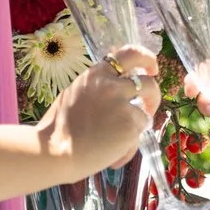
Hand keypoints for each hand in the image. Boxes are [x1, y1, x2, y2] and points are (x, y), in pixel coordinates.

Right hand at [45, 45, 159, 172]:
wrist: (55, 151)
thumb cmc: (59, 128)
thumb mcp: (75, 93)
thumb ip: (97, 87)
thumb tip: (119, 88)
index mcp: (97, 74)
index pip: (130, 54)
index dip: (147, 59)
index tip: (152, 69)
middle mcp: (112, 85)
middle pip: (149, 83)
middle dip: (153, 97)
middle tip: (148, 108)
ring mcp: (123, 105)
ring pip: (145, 114)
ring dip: (136, 126)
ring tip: (119, 141)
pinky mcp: (130, 126)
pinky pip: (138, 135)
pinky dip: (128, 147)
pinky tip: (112, 156)